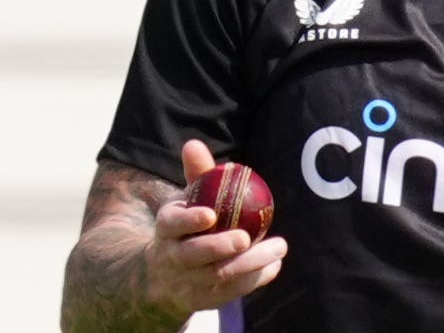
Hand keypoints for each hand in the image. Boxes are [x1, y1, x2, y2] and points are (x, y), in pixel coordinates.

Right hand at [143, 140, 287, 315]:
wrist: (165, 275)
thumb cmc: (186, 226)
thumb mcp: (187, 200)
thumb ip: (196, 173)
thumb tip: (194, 144)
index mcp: (167, 227)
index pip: (172, 224)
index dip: (189, 220)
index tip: (211, 214)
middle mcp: (172, 257)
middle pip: (193, 255)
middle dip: (218, 247)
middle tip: (245, 237)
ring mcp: (186, 282)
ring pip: (216, 275)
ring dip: (249, 263)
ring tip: (278, 247)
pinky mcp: (202, 300)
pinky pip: (230, 291)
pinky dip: (254, 279)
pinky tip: (275, 265)